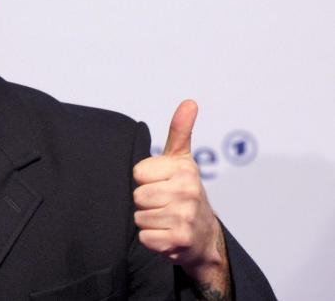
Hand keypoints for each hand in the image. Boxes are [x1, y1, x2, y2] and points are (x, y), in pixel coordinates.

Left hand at [132, 100, 229, 295]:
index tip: (161, 183)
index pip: (137, 173)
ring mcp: (185, 217)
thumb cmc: (185, 192)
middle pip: (138, 196)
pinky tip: (167, 234)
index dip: (145, 180)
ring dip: (149, 220)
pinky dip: (152, 239)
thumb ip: (180, 130)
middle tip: (164, 203)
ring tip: (166, 217)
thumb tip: (189, 102)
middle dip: (146, 202)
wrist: (205, 236)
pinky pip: (144, 237)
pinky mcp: (180, 240)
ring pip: (139, 217)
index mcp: (184, 169)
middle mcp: (187, 192)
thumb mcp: (182, 159)